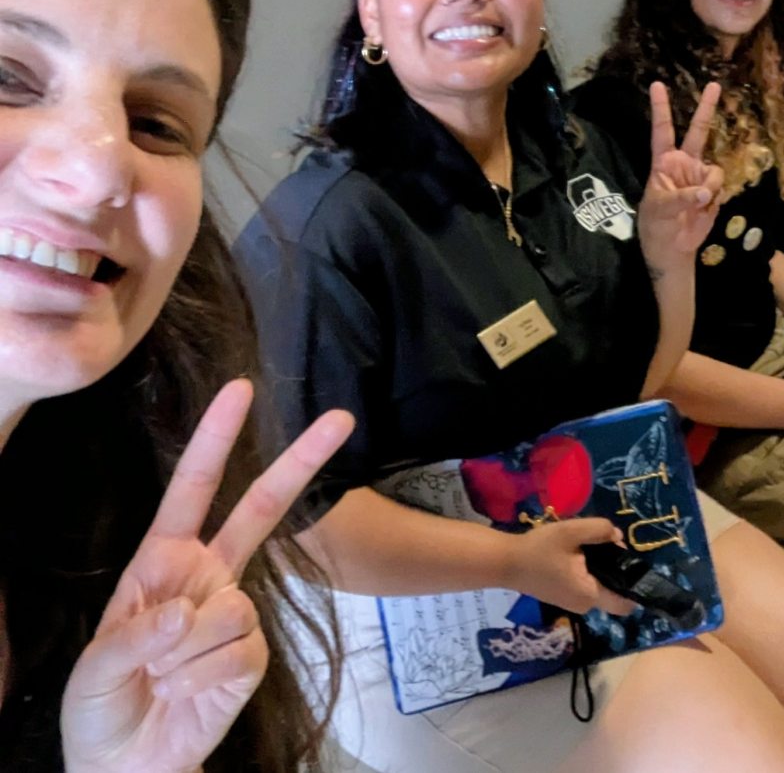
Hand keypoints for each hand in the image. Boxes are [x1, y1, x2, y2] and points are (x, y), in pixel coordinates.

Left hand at [61, 380, 354, 772]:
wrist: (132, 764)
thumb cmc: (102, 708)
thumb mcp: (94, 669)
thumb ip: (138, 634)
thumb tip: (192, 609)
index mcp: (162, 563)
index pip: (192, 492)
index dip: (215, 442)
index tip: (239, 394)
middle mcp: (205, 578)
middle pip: (260, 512)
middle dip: (299, 463)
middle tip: (342, 420)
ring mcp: (233, 615)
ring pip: (230, 609)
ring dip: (188, 654)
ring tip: (165, 679)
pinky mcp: (253, 654)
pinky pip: (240, 651)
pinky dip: (207, 679)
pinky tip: (190, 693)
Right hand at [507, 519, 638, 616]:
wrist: (505, 562)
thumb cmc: (538, 549)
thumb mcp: (571, 532)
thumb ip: (599, 530)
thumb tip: (618, 537)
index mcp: (590, 594)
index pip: (626, 604)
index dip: (635, 586)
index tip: (633, 563)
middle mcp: (585, 605)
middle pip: (614, 590)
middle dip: (615, 568)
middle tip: (604, 544)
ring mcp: (573, 603)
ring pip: (600, 586)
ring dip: (600, 568)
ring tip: (588, 546)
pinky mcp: (564, 597)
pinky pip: (587, 586)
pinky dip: (588, 571)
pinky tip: (576, 554)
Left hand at [637, 81, 724, 276]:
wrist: (673, 248)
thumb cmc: (656, 225)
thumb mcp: (660, 210)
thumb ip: (682, 198)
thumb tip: (705, 192)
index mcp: (664, 163)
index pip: (662, 131)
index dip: (661, 109)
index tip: (657, 85)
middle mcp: (684, 164)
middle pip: (698, 131)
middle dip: (706, 108)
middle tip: (714, 84)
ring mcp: (700, 176)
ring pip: (715, 171)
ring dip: (710, 187)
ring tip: (699, 204)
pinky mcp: (713, 191)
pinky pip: (720, 188)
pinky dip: (715, 198)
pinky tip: (704, 209)